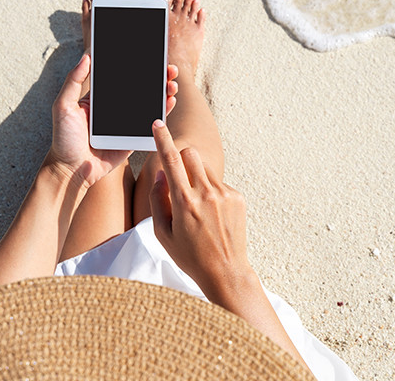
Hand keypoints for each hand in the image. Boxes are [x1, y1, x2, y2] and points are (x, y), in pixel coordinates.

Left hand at [46, 54, 178, 187]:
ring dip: (163, 91)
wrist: (71, 170)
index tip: (149, 55)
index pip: (121, 76)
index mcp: (100, 97)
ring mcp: (125, 122)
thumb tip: (86, 56)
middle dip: (156, 76)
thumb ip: (73, 81)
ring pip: (148, 103)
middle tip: (168, 68)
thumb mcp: (63, 106)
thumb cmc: (63, 139)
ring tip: (171, 82)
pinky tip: (169, 101)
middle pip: (140, 87)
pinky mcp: (133, 138)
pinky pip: (150, 123)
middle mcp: (115, 107)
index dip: (136, 65)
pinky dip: (162, 112)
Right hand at [148, 120, 253, 294]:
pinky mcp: (238, 197)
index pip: (171, 160)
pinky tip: (212, 216)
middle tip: (179, 181)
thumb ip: (157, 200)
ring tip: (198, 207)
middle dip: (182, 160)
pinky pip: (219, 183)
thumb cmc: (189, 255)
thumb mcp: (162, 233)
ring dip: (197, 178)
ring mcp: (225, 194)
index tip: (158, 122)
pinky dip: (211, 192)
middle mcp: (206, 194)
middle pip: (191, 154)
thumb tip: (161, 175)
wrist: (225, 271)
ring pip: (205, 169)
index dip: (162, 139)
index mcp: (184, 202)